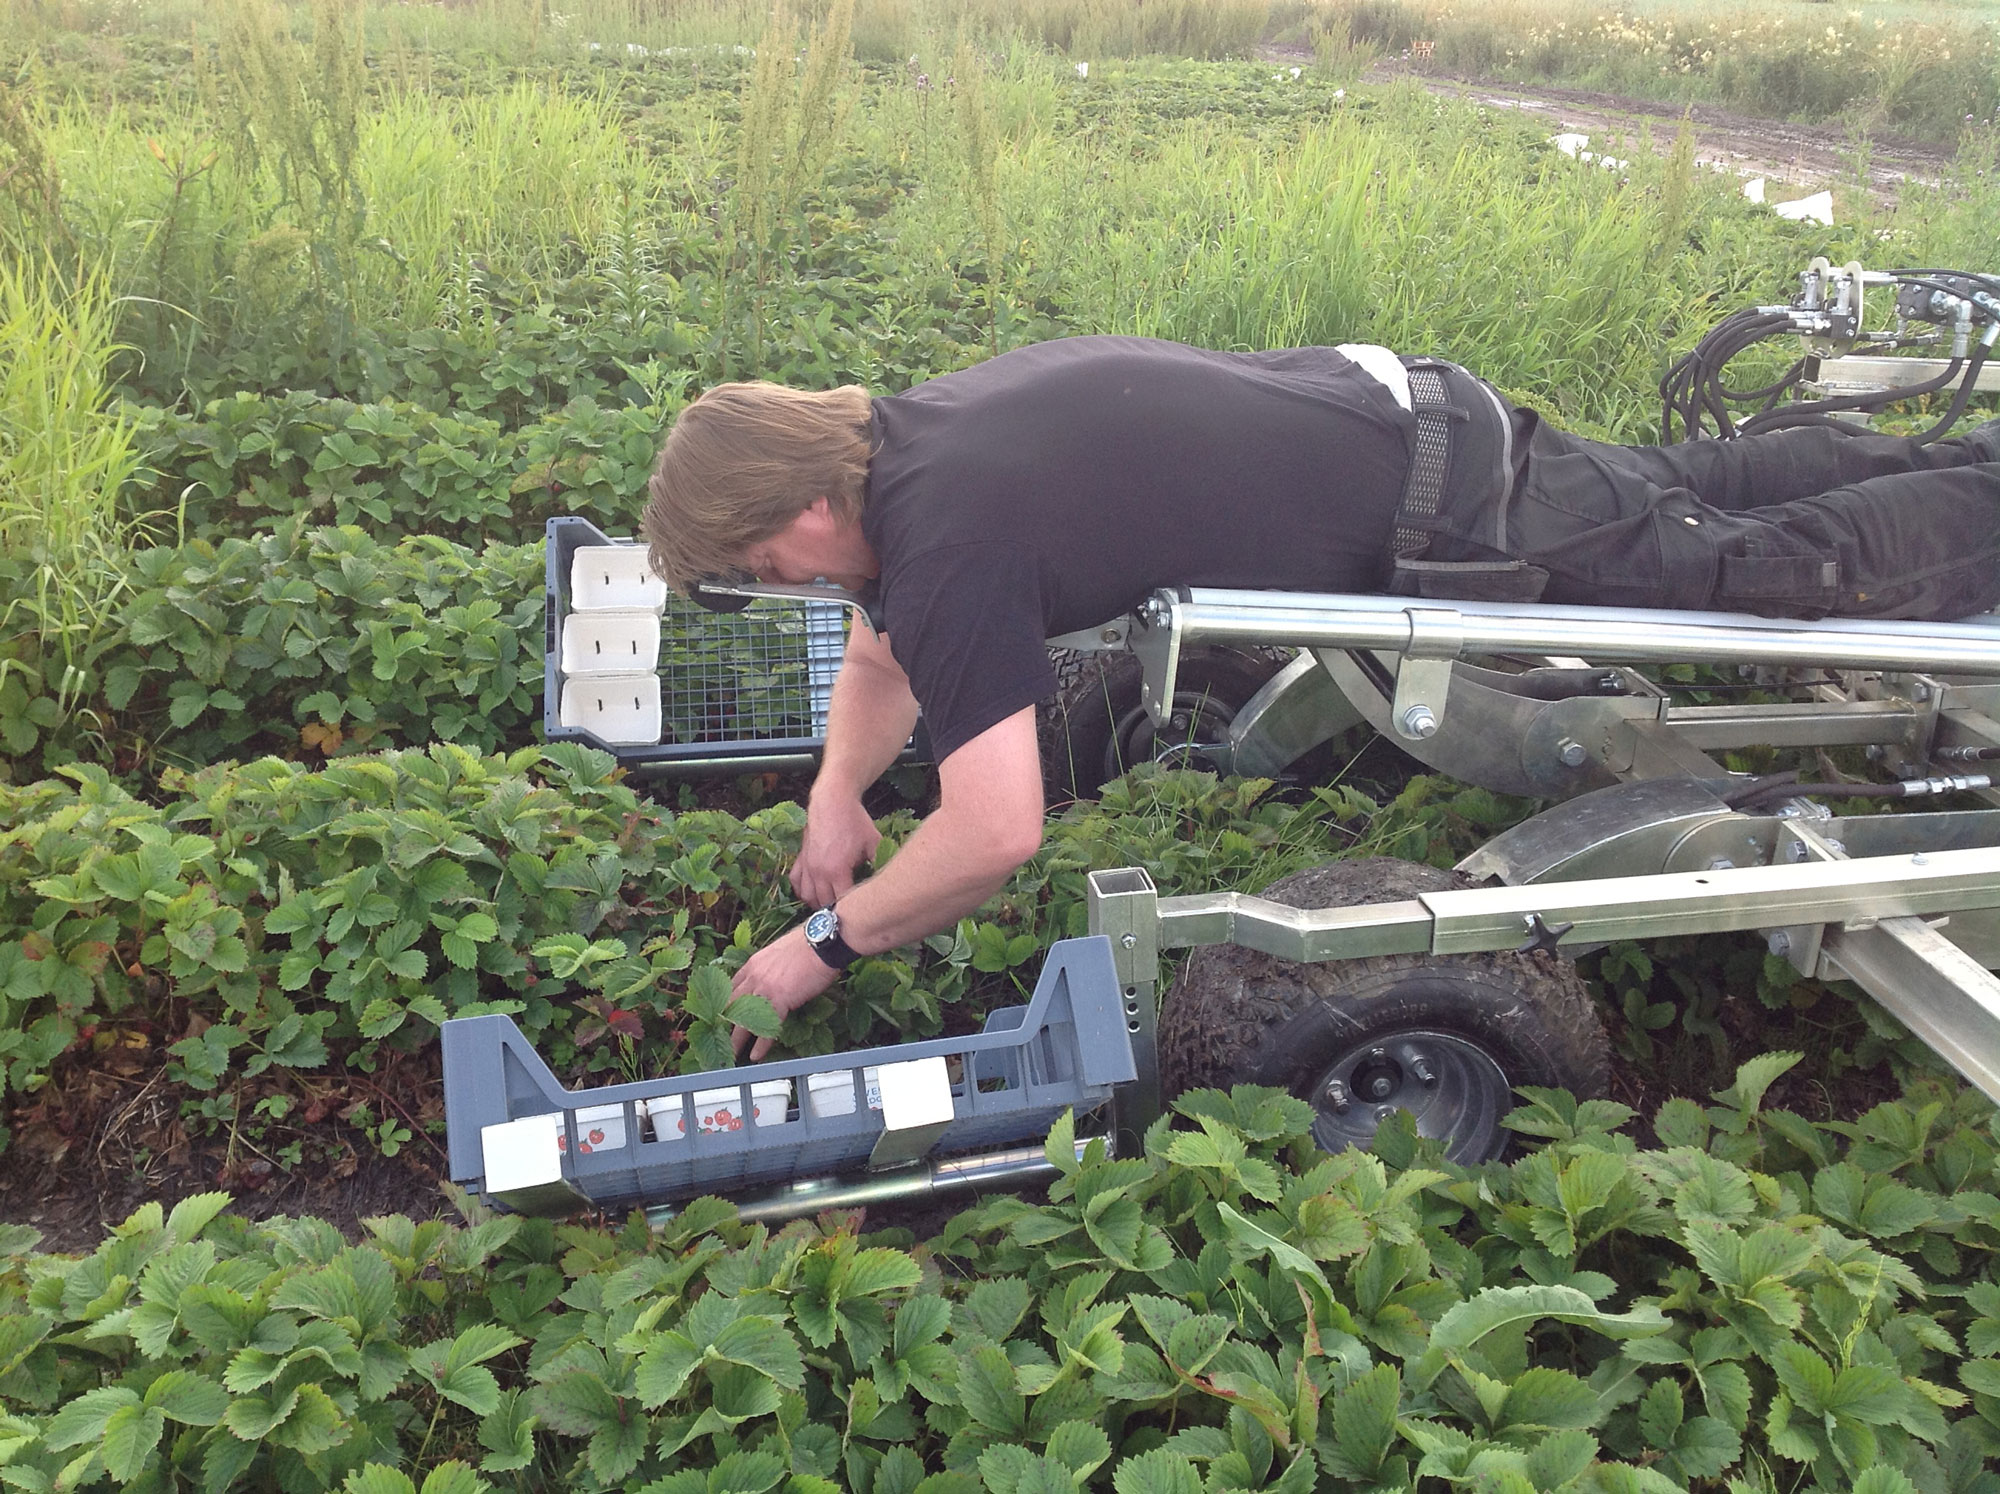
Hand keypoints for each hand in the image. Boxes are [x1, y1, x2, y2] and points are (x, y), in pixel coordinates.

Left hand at [730, 926, 840, 1060]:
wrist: (823, 942)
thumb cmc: (811, 944)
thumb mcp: (781, 952)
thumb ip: (773, 967)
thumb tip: (777, 976)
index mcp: (754, 963)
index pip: (732, 985)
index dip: (727, 1001)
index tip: (723, 1013)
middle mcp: (753, 975)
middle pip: (731, 1004)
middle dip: (724, 1022)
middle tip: (719, 1037)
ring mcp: (764, 988)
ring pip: (742, 1018)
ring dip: (736, 1039)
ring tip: (731, 1055)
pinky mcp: (779, 999)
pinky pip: (765, 1026)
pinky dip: (760, 1044)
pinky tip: (755, 1056)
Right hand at [792, 793, 880, 907]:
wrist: (832, 801)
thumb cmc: (855, 821)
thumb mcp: (874, 842)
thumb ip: (880, 863)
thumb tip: (889, 880)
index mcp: (837, 871)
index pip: (843, 902)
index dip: (852, 909)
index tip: (862, 911)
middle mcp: (818, 872)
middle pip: (824, 903)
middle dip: (836, 909)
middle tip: (848, 911)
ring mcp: (807, 866)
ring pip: (807, 897)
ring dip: (818, 903)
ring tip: (832, 904)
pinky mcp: (801, 858)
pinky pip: (796, 882)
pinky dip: (803, 890)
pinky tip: (814, 891)